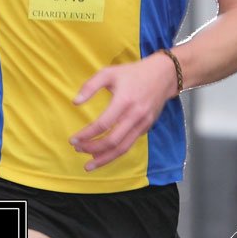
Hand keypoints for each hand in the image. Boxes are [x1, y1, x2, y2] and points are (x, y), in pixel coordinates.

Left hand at [69, 53, 178, 170]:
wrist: (163, 75)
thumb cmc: (132, 73)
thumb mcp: (109, 73)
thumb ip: (90, 86)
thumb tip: (75, 102)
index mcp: (124, 101)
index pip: (102, 124)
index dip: (86, 135)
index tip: (73, 139)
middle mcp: (134, 115)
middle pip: (113, 141)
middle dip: (93, 149)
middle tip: (78, 149)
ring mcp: (143, 123)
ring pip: (123, 148)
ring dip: (105, 158)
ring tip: (89, 164)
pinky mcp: (147, 128)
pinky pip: (130, 144)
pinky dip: (116, 152)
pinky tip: (104, 154)